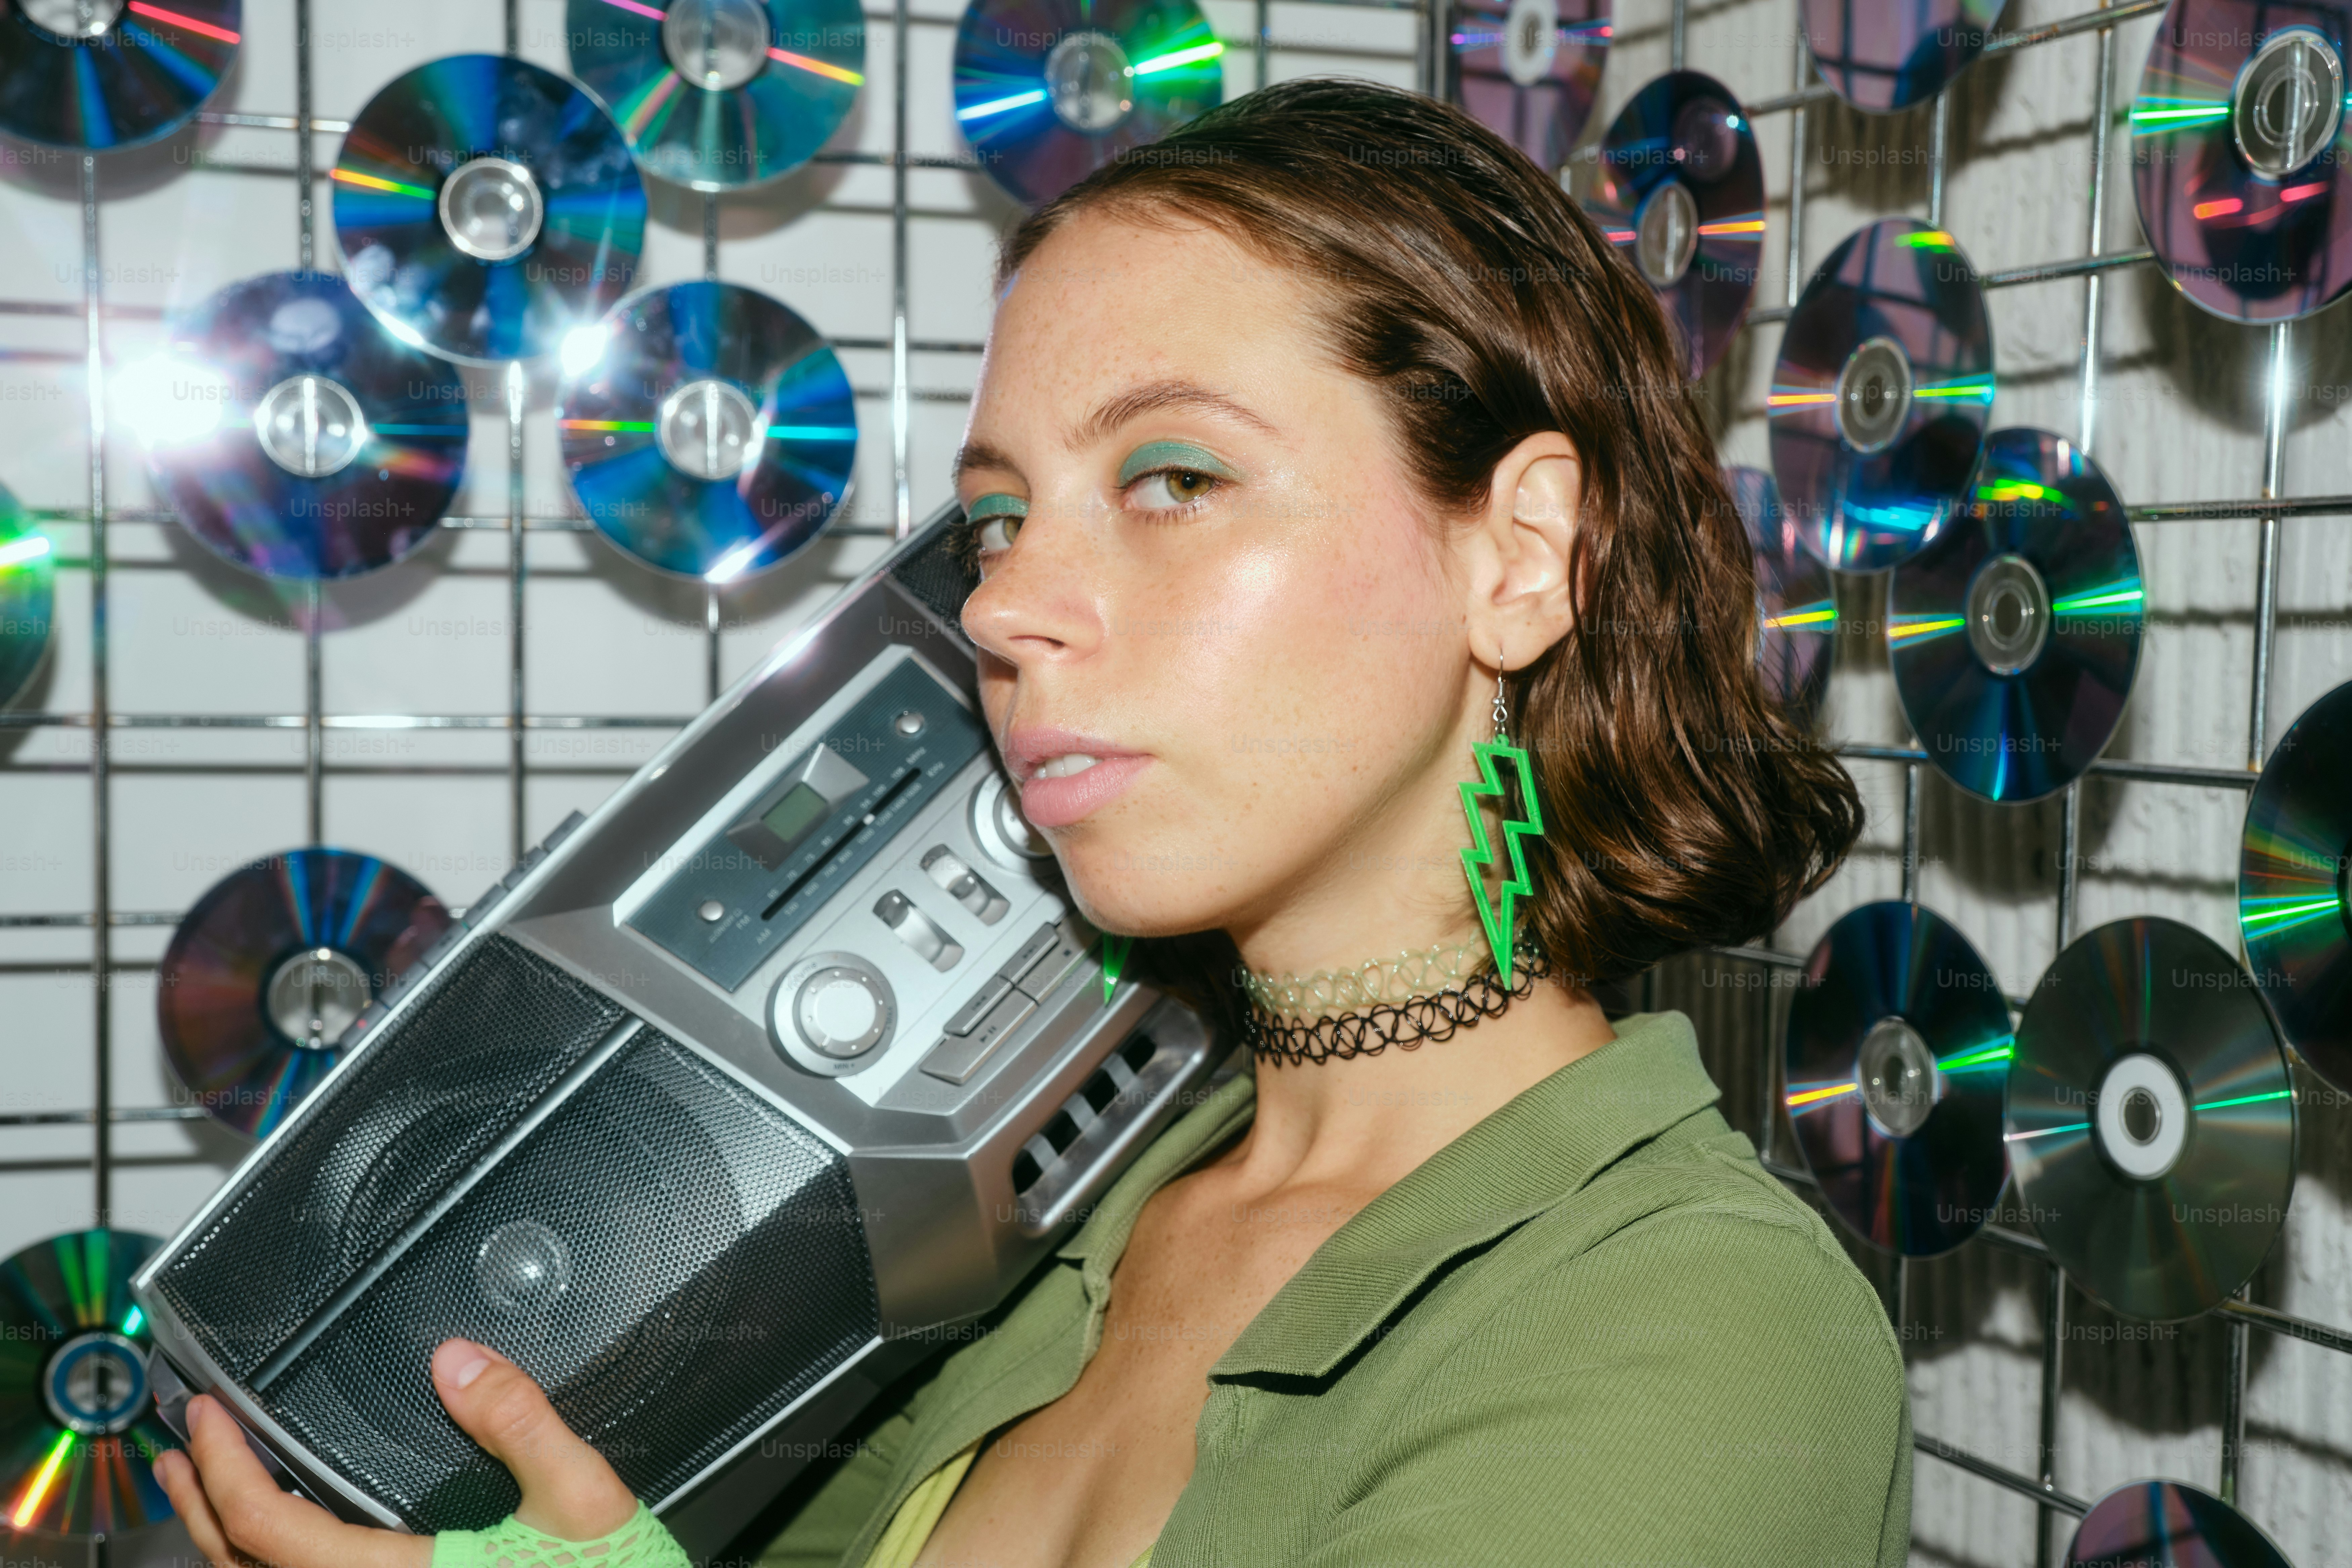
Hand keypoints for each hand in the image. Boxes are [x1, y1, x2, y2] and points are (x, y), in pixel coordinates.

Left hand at [154, 1338, 640, 1567]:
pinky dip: (265, 1561)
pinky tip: (282, 1533)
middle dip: (200, 1503)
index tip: (206, 1417)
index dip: (224, 1469)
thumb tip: (457, 1359)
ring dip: (221, 1537)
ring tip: (204, 1487)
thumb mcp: (584, 1498)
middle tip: (181, 1444)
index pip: (271, 1529)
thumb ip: (521, 1423)